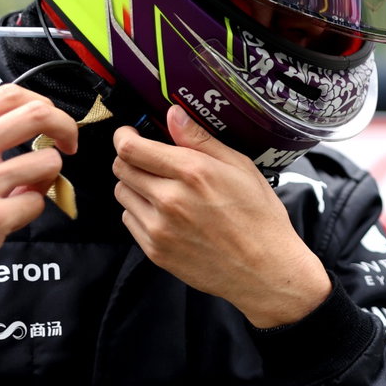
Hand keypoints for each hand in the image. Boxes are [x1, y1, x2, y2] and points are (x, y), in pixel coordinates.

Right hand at [0, 85, 78, 333]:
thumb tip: (13, 123)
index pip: (11, 94)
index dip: (44, 104)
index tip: (50, 123)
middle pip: (39, 114)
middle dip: (66, 128)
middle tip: (68, 145)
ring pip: (48, 162)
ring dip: (48, 176)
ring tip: (29, 188)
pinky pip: (36, 202)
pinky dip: (31, 208)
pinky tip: (11, 215)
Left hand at [111, 105, 330, 327]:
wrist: (264, 270)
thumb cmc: (259, 217)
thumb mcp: (239, 167)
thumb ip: (200, 140)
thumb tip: (173, 115)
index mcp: (192, 172)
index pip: (131, 148)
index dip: (124, 136)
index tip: (130, 134)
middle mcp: (169, 199)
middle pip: (121, 168)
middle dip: (131, 159)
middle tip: (150, 161)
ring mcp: (159, 228)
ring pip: (122, 194)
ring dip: (135, 186)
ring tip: (162, 189)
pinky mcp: (155, 251)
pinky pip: (130, 221)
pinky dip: (141, 212)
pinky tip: (166, 214)